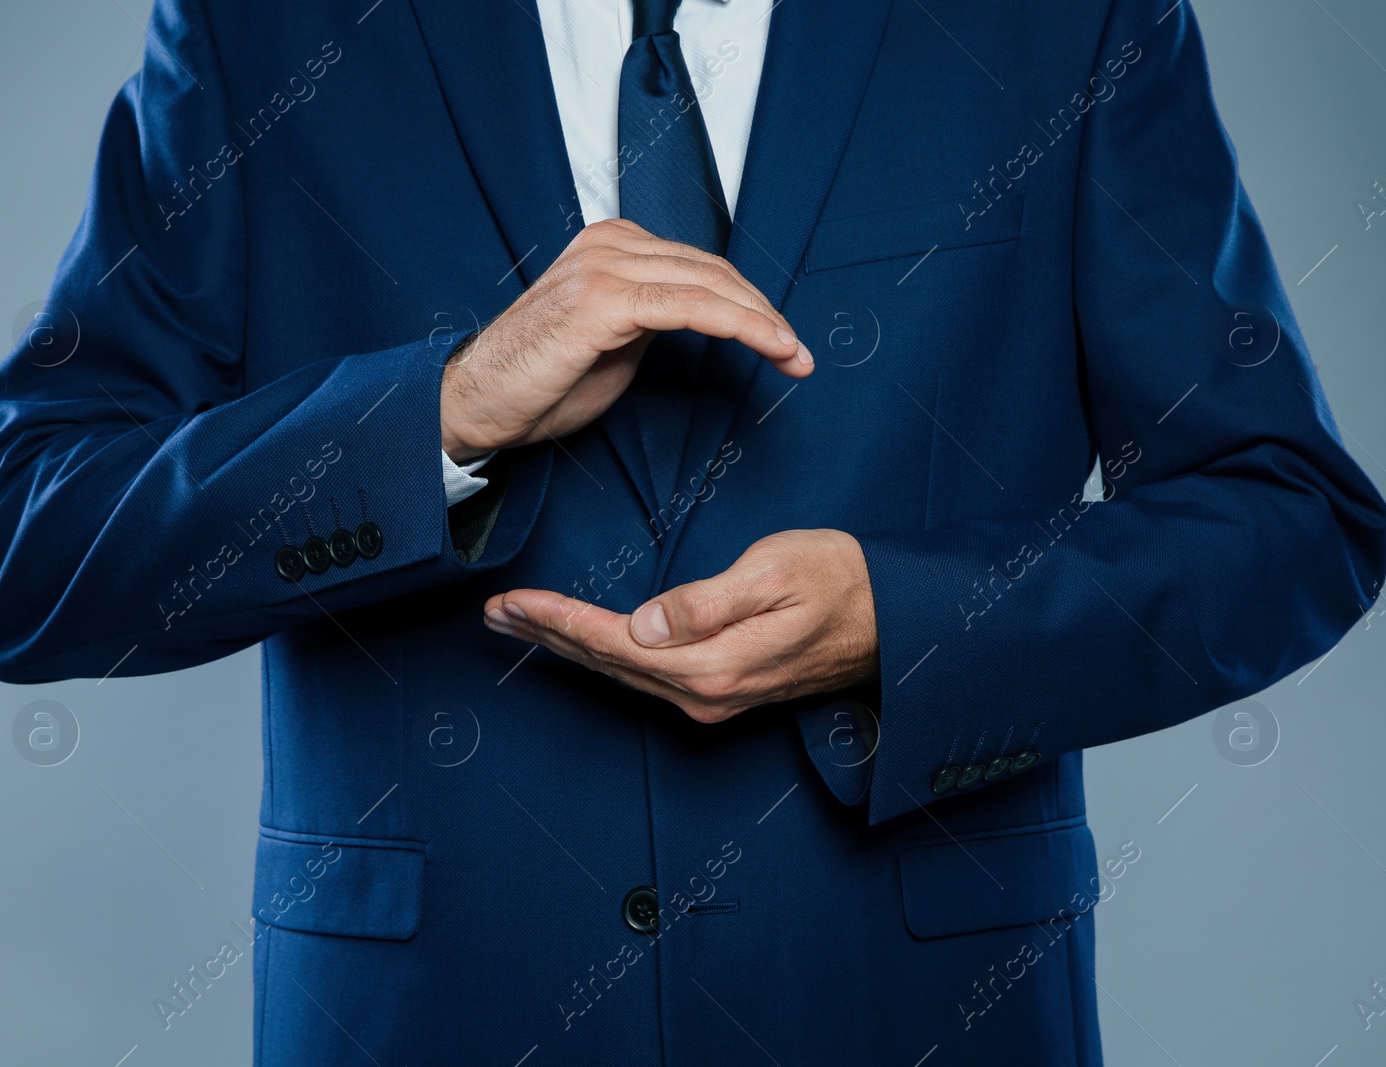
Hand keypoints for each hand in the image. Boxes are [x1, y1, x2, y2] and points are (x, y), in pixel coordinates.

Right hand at [439, 218, 812, 462]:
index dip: (750, 303)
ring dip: (762, 323)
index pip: (700, 266)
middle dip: (765, 313)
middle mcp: (610, 244)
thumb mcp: (614, 341)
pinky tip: (767, 346)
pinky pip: (690, 307)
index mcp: (613, 245)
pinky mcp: (603, 301)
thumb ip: (656, 317)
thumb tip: (704, 318)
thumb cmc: (539, 381)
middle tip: (800, 354)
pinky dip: (738, 326)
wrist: (478, 404)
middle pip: (713, 270)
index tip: (784, 342)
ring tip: (794, 357)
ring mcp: (605, 267)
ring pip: (709, 285)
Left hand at [483, 530, 877, 722]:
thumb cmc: (838, 581)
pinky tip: (581, 644)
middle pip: (606, 662)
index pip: (613, 641)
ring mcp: (711, 701)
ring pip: (620, 672)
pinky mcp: (719, 694)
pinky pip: (643, 676)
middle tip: (493, 612)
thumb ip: (707, 603)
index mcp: (711, 666)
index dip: (557, 621)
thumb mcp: (774, 574)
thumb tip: (645, 625)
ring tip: (518, 625)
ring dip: (566, 648)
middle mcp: (703, 695)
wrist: (892, 620)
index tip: (512, 601)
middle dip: (545, 636)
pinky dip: (602, 655)